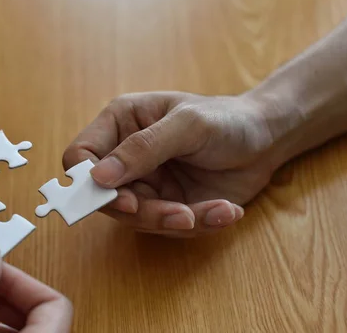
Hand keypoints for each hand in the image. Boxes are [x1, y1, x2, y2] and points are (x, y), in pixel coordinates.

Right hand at [63, 92, 277, 236]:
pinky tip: (226, 211)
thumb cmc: (225, 119)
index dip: (88, 181)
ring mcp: (146, 183)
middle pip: (106, 197)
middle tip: (181, 214)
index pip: (80, 155)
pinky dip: (199, 225)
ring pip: (138, 218)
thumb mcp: (187, 125)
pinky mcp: (168, 205)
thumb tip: (98, 178)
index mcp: (120, 124)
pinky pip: (169, 227)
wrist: (266, 138)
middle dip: (143, 211)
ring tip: (217, 210)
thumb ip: (143, 148)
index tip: (121, 198)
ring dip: (176, 221)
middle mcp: (125, 156)